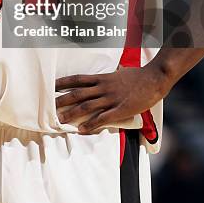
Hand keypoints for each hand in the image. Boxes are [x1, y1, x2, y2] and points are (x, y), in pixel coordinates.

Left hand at [55, 65, 169, 133]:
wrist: (154, 79)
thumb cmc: (138, 76)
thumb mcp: (120, 72)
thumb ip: (110, 77)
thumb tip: (109, 74)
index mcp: (103, 77)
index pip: (78, 79)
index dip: (64, 82)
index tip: (51, 85)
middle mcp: (103, 87)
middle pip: (78, 94)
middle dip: (62, 100)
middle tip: (50, 107)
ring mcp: (111, 98)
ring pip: (87, 106)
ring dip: (72, 114)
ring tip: (60, 120)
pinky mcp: (120, 109)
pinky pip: (102, 118)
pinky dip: (91, 124)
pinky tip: (82, 129)